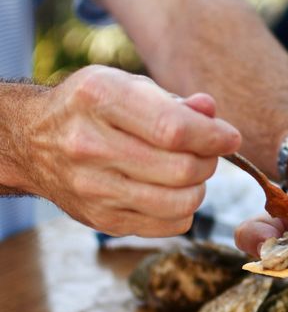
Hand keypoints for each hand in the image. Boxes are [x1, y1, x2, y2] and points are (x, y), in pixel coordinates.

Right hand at [21, 65, 239, 235]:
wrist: (32, 142)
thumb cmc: (91, 108)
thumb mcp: (127, 86)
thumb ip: (175, 101)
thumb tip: (212, 112)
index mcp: (100, 99)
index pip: (174, 129)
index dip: (214, 137)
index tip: (230, 138)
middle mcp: (90, 145)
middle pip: (181, 169)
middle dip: (208, 162)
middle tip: (207, 154)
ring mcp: (93, 188)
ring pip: (179, 202)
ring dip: (199, 189)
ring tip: (190, 173)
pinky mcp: (101, 220)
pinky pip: (168, 225)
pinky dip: (184, 210)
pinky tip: (172, 192)